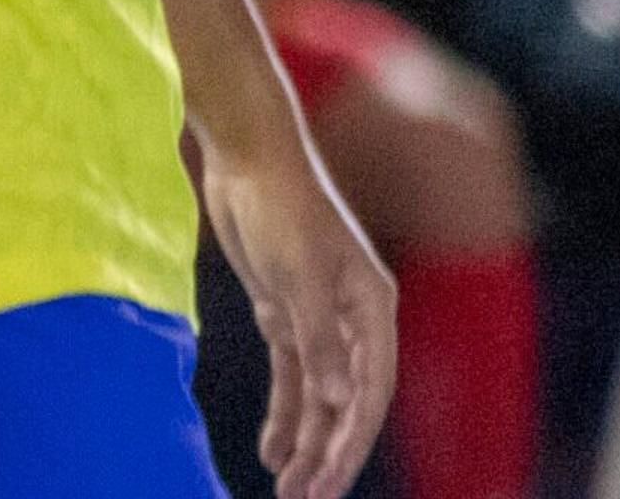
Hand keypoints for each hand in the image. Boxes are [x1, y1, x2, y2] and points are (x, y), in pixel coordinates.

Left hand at [202, 139, 395, 498]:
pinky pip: (291, 373)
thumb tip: (341, 400)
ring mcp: (318, 316)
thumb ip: (319, 339)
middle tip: (305, 498)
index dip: (351, 441)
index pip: (369, 392)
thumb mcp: (297, 275)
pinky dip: (283, 410)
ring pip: (318, 394)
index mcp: (373, 311)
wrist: (246, 155)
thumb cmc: (279, 206)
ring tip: (286, 485)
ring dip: (304, 439)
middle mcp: (353, 320)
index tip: (328, 481)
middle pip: (346, 402)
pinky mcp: (284, 309)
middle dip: (328, 452)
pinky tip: (272, 446)